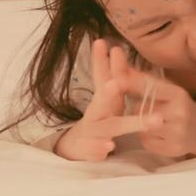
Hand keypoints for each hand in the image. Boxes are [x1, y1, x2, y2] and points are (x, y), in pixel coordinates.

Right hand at [54, 39, 154, 160]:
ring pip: (106, 128)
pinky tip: (108, 147)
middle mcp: (95, 113)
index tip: (102, 44)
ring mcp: (90, 132)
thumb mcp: (108, 96)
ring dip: (118, 124)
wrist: (75, 147)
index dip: (101, 61)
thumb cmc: (102, 117)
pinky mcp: (87, 151)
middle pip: (102, 101)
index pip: (102, 76)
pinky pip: (94, 151)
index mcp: (103, 99)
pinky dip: (99, 149)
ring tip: (119, 120)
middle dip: (108, 92)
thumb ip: (111, 74)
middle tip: (115, 83)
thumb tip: (115, 47)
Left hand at [113, 60, 195, 157]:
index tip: (115, 80)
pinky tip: (158, 135)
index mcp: (178, 94)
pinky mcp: (172, 149)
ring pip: (141, 127)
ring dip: (140, 124)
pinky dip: (147, 138)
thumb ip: (145, 81)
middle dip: (136, 108)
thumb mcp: (169, 91)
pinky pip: (146, 142)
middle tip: (142, 108)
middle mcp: (179, 112)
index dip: (131, 83)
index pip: (149, 87)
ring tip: (152, 122)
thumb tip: (122, 69)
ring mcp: (176, 132)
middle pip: (141, 108)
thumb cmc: (180, 107)